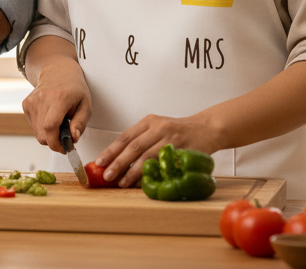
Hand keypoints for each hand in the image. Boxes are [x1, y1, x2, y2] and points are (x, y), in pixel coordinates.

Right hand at [21, 56, 92, 152]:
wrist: (58, 71)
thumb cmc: (74, 88)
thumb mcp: (86, 105)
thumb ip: (80, 123)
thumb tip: (73, 139)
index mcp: (59, 98)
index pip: (50, 127)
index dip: (56, 143)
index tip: (65, 148)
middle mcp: (42, 99)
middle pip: (42, 134)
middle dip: (54, 142)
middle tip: (65, 137)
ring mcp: (31, 101)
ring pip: (37, 133)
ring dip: (49, 135)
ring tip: (59, 123)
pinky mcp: (26, 104)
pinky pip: (34, 126)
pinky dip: (42, 127)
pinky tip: (50, 116)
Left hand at [97, 114, 216, 187]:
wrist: (206, 129)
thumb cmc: (177, 131)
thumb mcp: (157, 128)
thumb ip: (140, 140)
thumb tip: (115, 160)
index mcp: (149, 121)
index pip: (125, 137)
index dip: (111, 150)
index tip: (99, 162)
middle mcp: (159, 128)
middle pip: (134, 147)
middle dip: (118, 163)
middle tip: (106, 175)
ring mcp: (172, 139)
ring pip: (147, 157)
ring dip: (132, 172)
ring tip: (121, 183)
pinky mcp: (183, 151)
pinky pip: (164, 165)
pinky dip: (152, 175)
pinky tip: (143, 183)